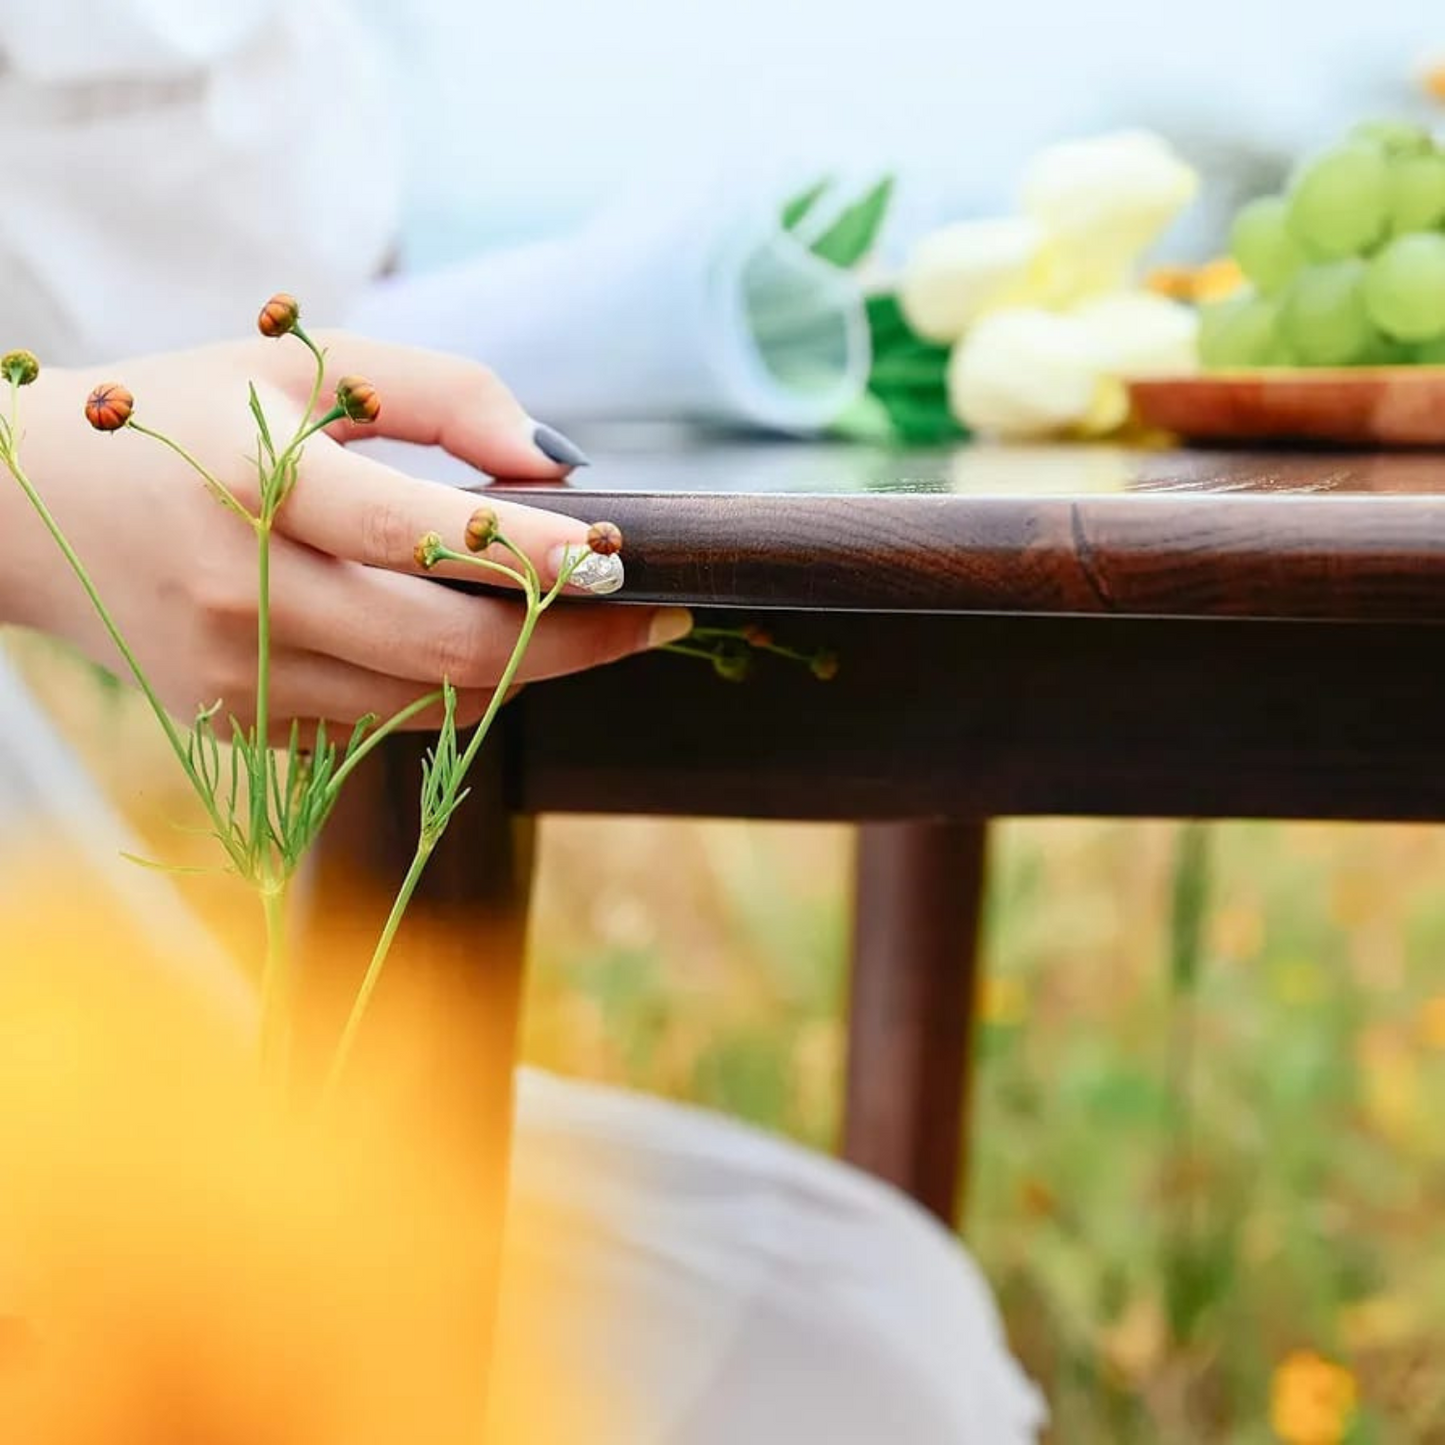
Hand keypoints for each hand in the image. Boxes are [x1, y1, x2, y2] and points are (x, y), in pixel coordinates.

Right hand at [0, 334, 690, 730]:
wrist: (30, 509)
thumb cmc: (182, 419)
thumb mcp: (300, 362)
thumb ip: (442, 393)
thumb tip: (557, 465)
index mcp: (262, 485)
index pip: (430, 538)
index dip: (545, 558)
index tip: (635, 560)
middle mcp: (251, 596)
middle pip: (452, 649)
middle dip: (576, 641)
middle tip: (656, 616)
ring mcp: (243, 677)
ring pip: (429, 701)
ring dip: (526, 672)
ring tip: (585, 627)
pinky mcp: (240, 724)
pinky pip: (381, 721)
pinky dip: (448, 689)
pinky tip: (484, 648)